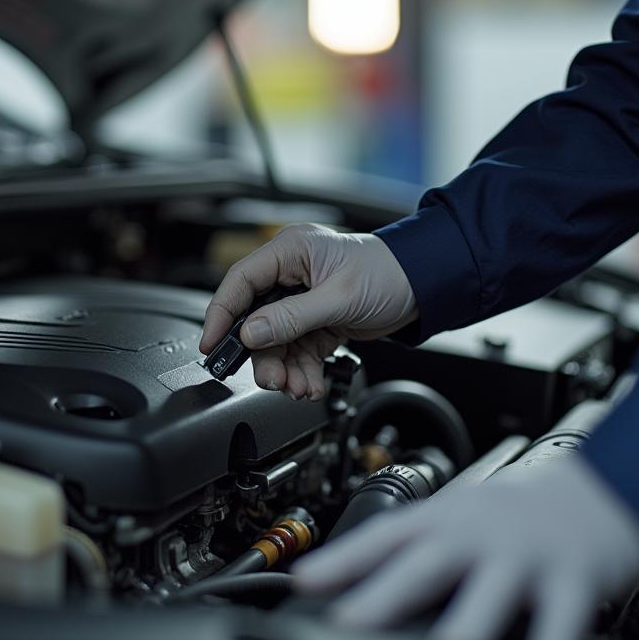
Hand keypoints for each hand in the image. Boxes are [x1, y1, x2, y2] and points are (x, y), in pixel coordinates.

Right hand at [199, 224, 416, 398]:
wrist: (426, 287)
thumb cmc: (390, 274)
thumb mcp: (338, 298)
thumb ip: (292, 318)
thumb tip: (252, 333)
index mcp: (291, 251)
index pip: (241, 282)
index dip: (222, 313)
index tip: (211, 344)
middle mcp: (292, 273)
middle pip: (256, 318)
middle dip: (263, 355)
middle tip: (271, 380)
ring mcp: (303, 298)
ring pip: (276, 340)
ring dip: (284, 369)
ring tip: (297, 388)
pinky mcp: (316, 320)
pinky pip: (297, 349)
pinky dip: (301, 370)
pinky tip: (310, 383)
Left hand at [292, 459, 638, 639]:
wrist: (600, 486)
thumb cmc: (515, 514)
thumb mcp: (457, 520)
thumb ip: (410, 555)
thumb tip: (349, 590)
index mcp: (444, 521)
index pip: (384, 537)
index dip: (342, 559)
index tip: (304, 582)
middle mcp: (478, 535)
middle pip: (428, 563)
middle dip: (387, 595)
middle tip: (351, 624)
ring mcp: (525, 554)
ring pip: (495, 587)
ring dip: (470, 619)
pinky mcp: (574, 576)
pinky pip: (564, 613)